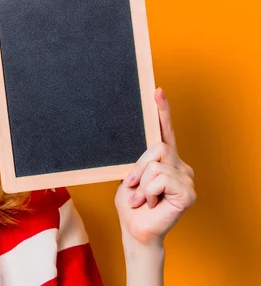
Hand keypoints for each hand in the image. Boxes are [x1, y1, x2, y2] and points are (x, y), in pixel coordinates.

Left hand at [115, 88, 195, 247]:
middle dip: (139, 167)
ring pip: (156, 164)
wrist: (135, 229)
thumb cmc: (131, 204)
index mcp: (165, 159)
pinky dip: (149, 192)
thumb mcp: (131, 176)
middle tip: (134, 187)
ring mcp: (186, 178)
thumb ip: (139, 161)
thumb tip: (138, 146)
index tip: (156, 91)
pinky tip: (152, 203)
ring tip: (143, 199)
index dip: (162, 111)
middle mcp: (179, 165)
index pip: (165, 131)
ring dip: (142, 184)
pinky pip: (161, 179)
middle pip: (157, 147)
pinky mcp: (188, 192)